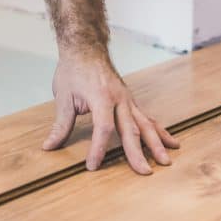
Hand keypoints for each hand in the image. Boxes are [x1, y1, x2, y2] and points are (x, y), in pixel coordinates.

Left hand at [42, 53, 179, 173]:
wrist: (86, 48)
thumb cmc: (74, 70)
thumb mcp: (63, 96)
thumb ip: (60, 124)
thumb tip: (49, 146)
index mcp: (101, 97)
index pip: (103, 128)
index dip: (99, 148)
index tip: (93, 165)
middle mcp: (119, 99)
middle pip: (131, 129)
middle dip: (137, 153)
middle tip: (145, 172)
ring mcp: (128, 100)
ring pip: (145, 124)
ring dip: (156, 144)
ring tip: (166, 161)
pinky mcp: (131, 102)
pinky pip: (148, 118)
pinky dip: (159, 132)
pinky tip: (171, 142)